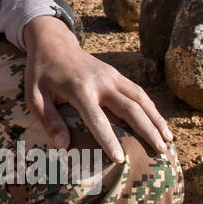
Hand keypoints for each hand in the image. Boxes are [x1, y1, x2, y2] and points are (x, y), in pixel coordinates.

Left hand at [22, 15, 172, 163]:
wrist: (53, 44)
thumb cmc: (41, 74)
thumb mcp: (34, 96)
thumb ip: (49, 119)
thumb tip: (63, 145)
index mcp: (79, 89)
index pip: (97, 119)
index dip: (109, 139)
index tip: (121, 159)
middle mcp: (101, 82)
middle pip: (130, 107)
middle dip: (147, 130)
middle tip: (160, 151)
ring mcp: (112, 76)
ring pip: (141, 99)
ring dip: (156, 120)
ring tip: (168, 141)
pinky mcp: (117, 75)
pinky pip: (139, 93)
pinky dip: (153, 109)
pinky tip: (161, 124)